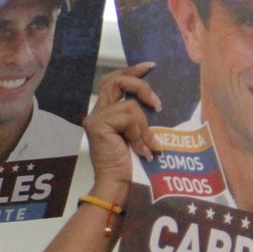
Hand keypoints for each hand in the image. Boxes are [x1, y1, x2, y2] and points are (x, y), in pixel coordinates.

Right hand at [85, 63, 161, 202]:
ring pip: (130, 105)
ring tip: (148, 145)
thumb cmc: (131, 165)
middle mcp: (97, 114)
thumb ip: (139, 118)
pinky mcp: (99, 126)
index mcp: (105, 114)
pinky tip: (143, 150)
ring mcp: (96, 119)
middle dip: (139, 84)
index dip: (131, 71)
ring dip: (145, 126)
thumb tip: (157, 103)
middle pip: (115, 81)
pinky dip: (141, 133)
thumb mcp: (138, 134)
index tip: (150, 66)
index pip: (113, 82)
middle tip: (155, 100)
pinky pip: (130, 117)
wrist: (117, 185)